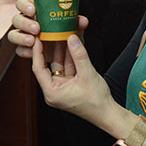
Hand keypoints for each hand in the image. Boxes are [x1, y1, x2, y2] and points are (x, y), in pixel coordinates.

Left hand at [6, 0, 113, 125]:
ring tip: (63, 32)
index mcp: (52, 92)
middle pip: (49, 64)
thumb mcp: (88, 75)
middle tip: (50, 31)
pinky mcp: (71, 84)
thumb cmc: (97, 102)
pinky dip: (71, 56)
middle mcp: (54, 90)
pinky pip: (68, 67)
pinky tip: (73, 43)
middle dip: (52, 47)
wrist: (108, 114)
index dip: (37, 51)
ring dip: (63, 49)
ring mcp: (62, 87)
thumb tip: (72, 38)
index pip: (38, 68)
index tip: (37, 38)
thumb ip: (79, 56)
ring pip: (60, 64)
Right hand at [7, 0, 87, 60]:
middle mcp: (26, 22)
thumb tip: (82, 21)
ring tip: (32, 41)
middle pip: (16, 19)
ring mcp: (23, 36)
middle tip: (37, 28)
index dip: (24, 5)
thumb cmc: (65, 34)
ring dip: (21, 37)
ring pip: (13, 35)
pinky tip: (32, 52)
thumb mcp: (72, 28)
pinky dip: (25, 51)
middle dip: (25, 23)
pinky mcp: (24, 50)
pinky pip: (18, 50)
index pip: (22, 3)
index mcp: (34, 11)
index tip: (34, 10)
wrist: (66, 56)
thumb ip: (76, 24)